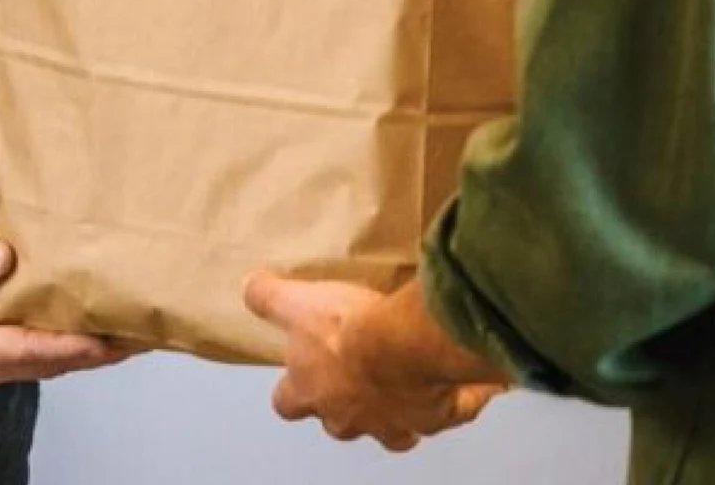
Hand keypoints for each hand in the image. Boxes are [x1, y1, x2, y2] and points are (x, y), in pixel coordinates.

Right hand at [0, 241, 132, 389]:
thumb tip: (4, 256)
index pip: (31, 350)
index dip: (74, 345)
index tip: (112, 339)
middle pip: (52, 361)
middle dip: (97, 350)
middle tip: (142, 332)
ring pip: (49, 358)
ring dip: (89, 346)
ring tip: (131, 327)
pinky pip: (38, 345)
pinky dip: (68, 336)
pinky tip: (92, 318)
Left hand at [245, 272, 504, 452]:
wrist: (401, 345)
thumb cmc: (345, 330)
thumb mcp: (296, 304)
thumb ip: (268, 297)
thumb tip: (248, 286)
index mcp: (313, 394)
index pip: (288, 403)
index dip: (293, 389)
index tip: (304, 369)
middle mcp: (349, 419)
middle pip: (340, 421)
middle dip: (349, 401)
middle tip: (361, 368)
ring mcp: (393, 426)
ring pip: (393, 428)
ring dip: (399, 406)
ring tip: (411, 375)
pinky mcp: (436, 418)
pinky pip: (449, 412)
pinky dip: (457, 397)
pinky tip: (466, 374)